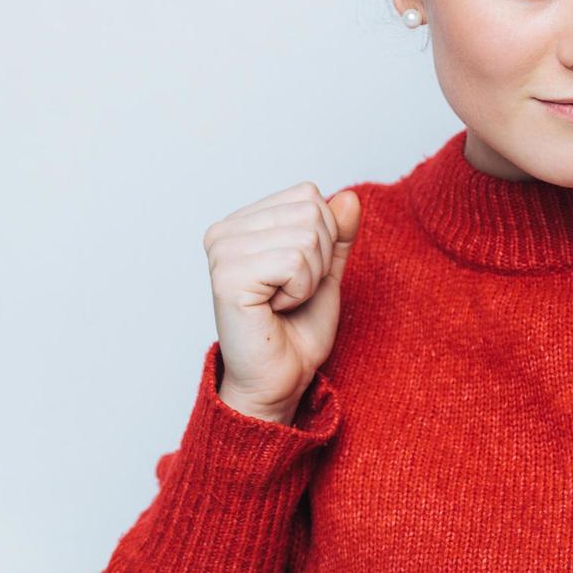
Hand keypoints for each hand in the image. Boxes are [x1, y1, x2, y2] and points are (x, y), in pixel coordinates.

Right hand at [202, 181, 360, 421]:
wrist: (281, 378)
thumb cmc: (297, 328)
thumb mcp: (327, 270)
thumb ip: (337, 233)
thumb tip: (350, 197)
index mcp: (242, 223)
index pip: (308, 194)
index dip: (323, 237)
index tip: (297, 275)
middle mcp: (224, 231)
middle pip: (310, 211)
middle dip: (319, 259)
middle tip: (292, 293)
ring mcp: (222, 252)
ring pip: (306, 236)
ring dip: (310, 278)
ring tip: (283, 302)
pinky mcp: (227, 277)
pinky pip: (295, 261)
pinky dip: (300, 290)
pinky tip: (275, 309)